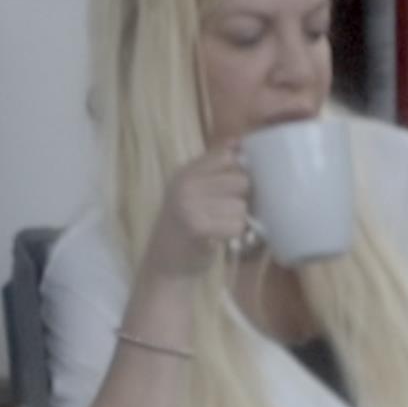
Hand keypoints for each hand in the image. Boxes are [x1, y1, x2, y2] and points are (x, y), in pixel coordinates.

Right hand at [140, 142, 256, 280]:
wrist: (164, 265)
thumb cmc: (184, 228)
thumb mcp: (192, 192)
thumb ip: (213, 169)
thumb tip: (238, 141)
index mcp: (186, 172)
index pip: (227, 156)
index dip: (240, 171)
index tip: (235, 189)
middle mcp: (186, 184)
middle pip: (241, 181)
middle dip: (242, 199)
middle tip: (228, 213)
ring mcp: (189, 204)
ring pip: (241, 206)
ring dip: (238, 221)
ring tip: (221, 227)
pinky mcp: (197, 227)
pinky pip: (236, 225)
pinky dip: (234, 235)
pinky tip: (221, 239)